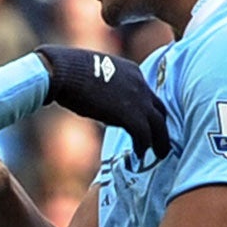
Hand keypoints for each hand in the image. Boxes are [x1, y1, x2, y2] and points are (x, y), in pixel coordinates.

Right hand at [36, 45, 169, 158]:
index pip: (147, 94)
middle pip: (159, 109)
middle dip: (161, 126)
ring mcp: (138, 99)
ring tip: (159, 154)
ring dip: (160, 141)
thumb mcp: (95, 74)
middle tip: (161, 141)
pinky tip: (139, 155)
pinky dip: (143, 146)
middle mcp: (140, 84)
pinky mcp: (130, 115)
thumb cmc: (69, 71)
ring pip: (158, 124)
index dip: (147, 110)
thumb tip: (96, 98)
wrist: (65, 71)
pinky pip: (144, 135)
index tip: (145, 123)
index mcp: (132, 72)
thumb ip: (104, 86)